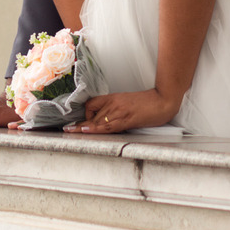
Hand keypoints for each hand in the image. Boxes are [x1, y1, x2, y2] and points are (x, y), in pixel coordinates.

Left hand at [64, 89, 179, 133]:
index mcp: (113, 98)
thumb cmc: (148, 104)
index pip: (92, 104)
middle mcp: (113, 103)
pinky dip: (95, 128)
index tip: (81, 123)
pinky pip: (107, 125)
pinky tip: (86, 130)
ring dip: (82, 127)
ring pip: (96, 120)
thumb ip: (116, 111)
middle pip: (91, 114)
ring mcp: (119, 110)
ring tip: (70, 131)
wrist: (162, 101)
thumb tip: (106, 121)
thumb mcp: (128, 104)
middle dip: (79, 123)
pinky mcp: (125, 118)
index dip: (85, 114)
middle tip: (67, 129)